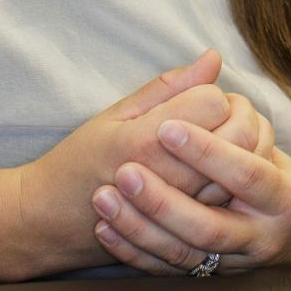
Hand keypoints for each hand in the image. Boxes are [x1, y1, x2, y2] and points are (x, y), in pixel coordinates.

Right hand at [16, 50, 263, 272]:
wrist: (50, 221)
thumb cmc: (80, 159)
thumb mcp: (116, 113)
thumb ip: (169, 86)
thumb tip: (214, 57)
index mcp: (146, 141)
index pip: (214, 103)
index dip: (210, 94)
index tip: (194, 98)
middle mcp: (167, 177)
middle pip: (238, 137)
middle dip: (237, 118)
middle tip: (217, 114)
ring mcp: (179, 211)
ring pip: (240, 172)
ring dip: (239, 151)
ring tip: (215, 139)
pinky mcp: (185, 233)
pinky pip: (227, 202)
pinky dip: (230, 182)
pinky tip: (211, 172)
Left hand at [89, 117, 290, 275]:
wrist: (289, 231)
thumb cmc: (265, 170)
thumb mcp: (255, 139)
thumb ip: (222, 106)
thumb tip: (211, 57)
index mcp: (281, 194)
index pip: (244, 172)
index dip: (206, 151)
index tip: (165, 128)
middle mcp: (262, 233)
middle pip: (209, 225)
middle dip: (162, 200)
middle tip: (123, 171)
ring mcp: (234, 261)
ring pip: (183, 253)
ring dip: (139, 227)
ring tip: (104, 198)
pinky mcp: (208, 277)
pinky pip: (166, 271)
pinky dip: (133, 251)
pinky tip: (105, 229)